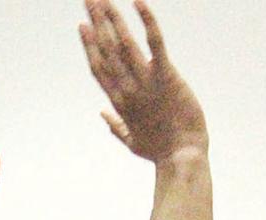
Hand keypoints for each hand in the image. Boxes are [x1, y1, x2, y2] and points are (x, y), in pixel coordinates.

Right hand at [80, 0, 207, 161]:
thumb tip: (102, 114)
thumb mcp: (133, 142)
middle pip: (107, 49)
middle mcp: (128, 89)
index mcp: (120, 103)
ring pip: (123, 43)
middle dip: (97, 21)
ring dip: (112, 17)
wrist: (182, 157)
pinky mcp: (166, 77)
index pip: (99, 68)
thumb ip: (116, 127)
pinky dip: (147, 20)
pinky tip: (138, 1)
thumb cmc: (160, 152)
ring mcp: (145, 82)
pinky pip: (155, 43)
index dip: (89, 45)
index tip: (83, 26)